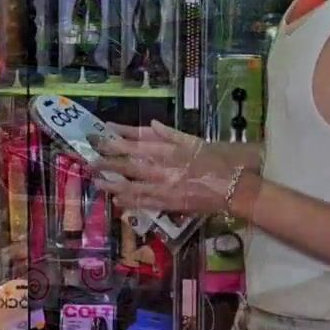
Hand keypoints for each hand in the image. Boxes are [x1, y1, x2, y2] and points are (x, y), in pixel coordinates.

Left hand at [90, 120, 245, 215]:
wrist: (240, 188)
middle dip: (107, 162)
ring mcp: (167, 188)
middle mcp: (165, 168)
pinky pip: (146, 203)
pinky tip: (118, 201)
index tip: (101, 134)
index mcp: (171, 149)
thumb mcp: (198, 140)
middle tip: (89, 160)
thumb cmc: (225, 159)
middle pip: (129, 164)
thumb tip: (152, 124)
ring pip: (133, 186)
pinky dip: (131, 202)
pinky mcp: (172, 205)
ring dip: (113, 184)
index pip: (137, 142)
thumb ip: (172, 134)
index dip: (116, 138)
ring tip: (98, 182)